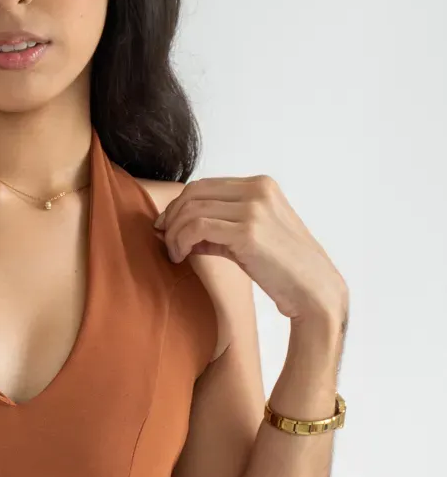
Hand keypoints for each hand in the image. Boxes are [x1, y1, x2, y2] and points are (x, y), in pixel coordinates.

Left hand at [153, 175, 347, 322]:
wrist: (313, 291)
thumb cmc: (283, 269)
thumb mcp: (249, 239)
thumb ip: (218, 229)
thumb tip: (179, 230)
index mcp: (262, 185)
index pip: (204, 185)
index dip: (179, 205)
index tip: (166, 227)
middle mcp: (258, 190)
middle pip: (194, 192)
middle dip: (172, 216)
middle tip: (164, 239)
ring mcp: (254, 208)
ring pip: (192, 209)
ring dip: (173, 232)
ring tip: (174, 253)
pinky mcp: (248, 231)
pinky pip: (197, 227)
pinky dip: (180, 241)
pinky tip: (180, 257)